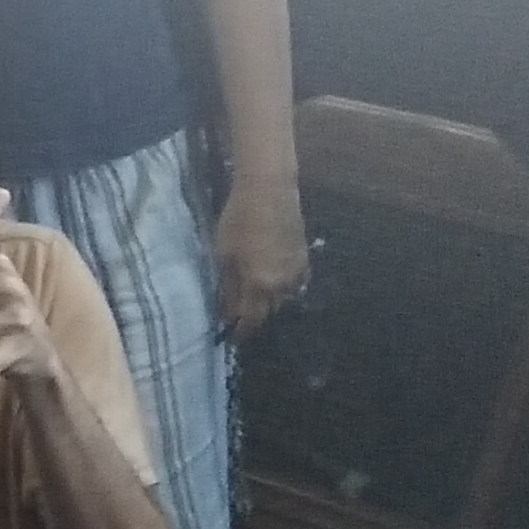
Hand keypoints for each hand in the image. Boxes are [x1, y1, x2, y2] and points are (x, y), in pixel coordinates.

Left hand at [214, 175, 309, 336]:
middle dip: (255, 316)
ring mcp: (298, 273)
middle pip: (269, 311)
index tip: (232, 338)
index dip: (241, 331)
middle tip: (241, 315)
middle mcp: (283, 285)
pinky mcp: (305, 260)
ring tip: (255, 298)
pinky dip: (282, 288)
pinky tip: (272, 281)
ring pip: (283, 298)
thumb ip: (227, 287)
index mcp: (260, 285)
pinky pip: (294, 284)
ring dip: (269, 302)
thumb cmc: (238, 219)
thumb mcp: (223, 254)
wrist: (270, 190)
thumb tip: (227, 313)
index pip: (252, 320)